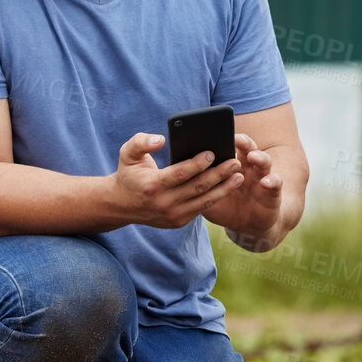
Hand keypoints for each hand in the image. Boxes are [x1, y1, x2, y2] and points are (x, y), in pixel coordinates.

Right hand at [109, 133, 242, 228]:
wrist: (121, 205)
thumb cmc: (129, 173)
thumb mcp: (127, 153)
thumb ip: (141, 142)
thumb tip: (161, 139)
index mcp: (153, 185)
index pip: (180, 174)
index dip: (197, 164)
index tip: (212, 153)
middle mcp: (164, 203)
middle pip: (198, 187)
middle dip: (219, 174)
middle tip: (235, 162)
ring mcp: (173, 215)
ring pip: (204, 201)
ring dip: (224, 188)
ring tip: (239, 176)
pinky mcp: (179, 221)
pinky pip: (201, 208)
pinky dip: (216, 197)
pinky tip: (228, 186)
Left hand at [203, 133, 287, 248]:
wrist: (248, 225)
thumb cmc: (226, 207)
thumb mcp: (208, 195)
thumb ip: (197, 183)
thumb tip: (176, 173)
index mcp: (232, 163)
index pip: (228, 146)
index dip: (222, 139)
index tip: (212, 133)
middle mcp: (249, 165)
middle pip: (247, 147)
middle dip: (242, 141)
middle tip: (235, 138)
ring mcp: (263, 176)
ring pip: (264, 160)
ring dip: (259, 157)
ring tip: (252, 156)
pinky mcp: (273, 191)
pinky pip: (276, 182)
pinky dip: (272, 180)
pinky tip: (266, 182)